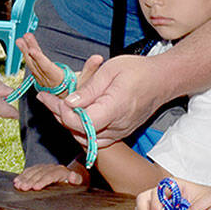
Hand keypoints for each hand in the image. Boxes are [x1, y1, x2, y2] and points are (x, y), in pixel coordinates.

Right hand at [13, 161, 88, 190]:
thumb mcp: (80, 183)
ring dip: (25, 178)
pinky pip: (30, 170)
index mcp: (62, 172)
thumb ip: (76, 180)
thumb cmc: (76, 184)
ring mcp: (46, 168)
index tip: (36, 188)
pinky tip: (17, 181)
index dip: (43, 181)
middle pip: (40, 173)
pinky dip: (23, 175)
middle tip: (23, 188)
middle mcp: (53, 168)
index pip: (51, 175)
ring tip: (18, 185)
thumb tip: (72, 175)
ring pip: (34, 171)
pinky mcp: (40, 169)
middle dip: (31, 181)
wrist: (74, 177)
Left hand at [17, 33, 103, 92]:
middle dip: (30, 51)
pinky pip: (33, 67)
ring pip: (33, 66)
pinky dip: (29, 57)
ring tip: (21, 40)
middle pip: (37, 65)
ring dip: (26, 52)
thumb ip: (92, 69)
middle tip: (24, 39)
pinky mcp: (42, 80)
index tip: (32, 50)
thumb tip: (98, 58)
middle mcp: (48, 82)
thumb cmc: (82, 93)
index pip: (48, 69)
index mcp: (59, 82)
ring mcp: (43, 82)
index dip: (40, 60)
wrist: (74, 105)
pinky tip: (25, 48)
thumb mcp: (88, 82)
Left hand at [36, 53, 168, 147]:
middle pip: (80, 132)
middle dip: (60, 117)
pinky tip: (75, 115)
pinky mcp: (121, 133)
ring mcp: (120, 132)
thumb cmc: (139, 71)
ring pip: (86, 139)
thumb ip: (89, 89)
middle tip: (47, 99)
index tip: (49, 98)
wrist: (163, 80)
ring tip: (58, 107)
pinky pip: (96, 139)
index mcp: (115, 108)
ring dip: (70, 125)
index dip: (61, 113)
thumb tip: (69, 103)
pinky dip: (82, 130)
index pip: (81, 122)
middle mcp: (118, 125)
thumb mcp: (111, 70)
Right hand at [134, 177, 209, 209]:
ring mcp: (158, 201)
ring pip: (140, 206)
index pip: (158, 190)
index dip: (155, 203)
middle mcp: (162, 192)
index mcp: (173, 185)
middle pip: (144, 197)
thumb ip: (194, 207)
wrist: (209, 203)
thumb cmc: (206, 199)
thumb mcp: (203, 201)